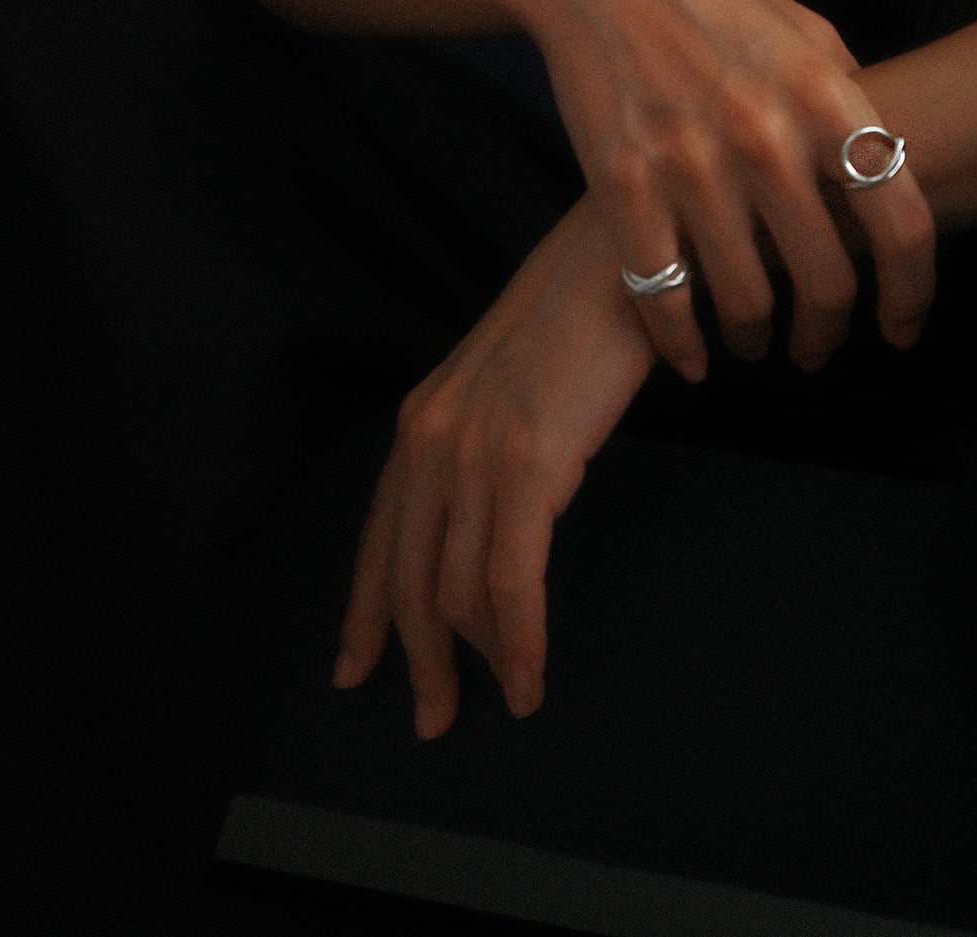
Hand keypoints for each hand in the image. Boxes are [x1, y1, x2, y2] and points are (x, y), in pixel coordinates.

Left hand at [331, 190, 656, 735]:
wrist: (621, 258)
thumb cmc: (582, 316)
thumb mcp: (512, 388)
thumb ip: (488, 445)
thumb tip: (499, 516)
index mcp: (423, 420)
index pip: (379, 538)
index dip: (365, 612)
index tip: (355, 670)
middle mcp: (431, 439)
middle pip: (408, 578)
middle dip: (416, 660)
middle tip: (432, 719)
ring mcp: (475, 452)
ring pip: (457, 591)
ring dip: (477, 662)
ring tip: (503, 701)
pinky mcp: (526, 464)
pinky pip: (511, 582)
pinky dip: (518, 642)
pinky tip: (530, 677)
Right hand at [530, 0, 936, 378]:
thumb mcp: (804, 27)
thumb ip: (851, 96)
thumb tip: (889, 161)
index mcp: (825, 96)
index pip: (901, 221)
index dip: (913, 293)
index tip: (902, 327)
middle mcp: (766, 136)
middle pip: (826, 279)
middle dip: (827, 333)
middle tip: (818, 347)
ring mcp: (691, 163)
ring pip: (745, 299)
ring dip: (756, 338)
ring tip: (755, 342)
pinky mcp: (623, 183)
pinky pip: (661, 294)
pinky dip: (679, 342)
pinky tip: (691, 356)